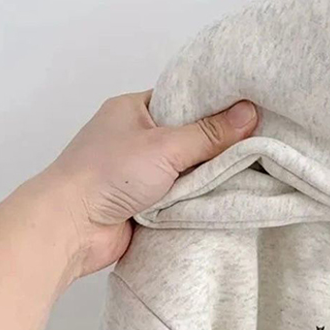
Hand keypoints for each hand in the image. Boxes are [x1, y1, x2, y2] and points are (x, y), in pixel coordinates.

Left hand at [37, 90, 257, 279]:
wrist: (72, 227)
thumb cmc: (107, 174)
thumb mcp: (164, 145)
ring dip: (208, 179)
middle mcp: (136, 139)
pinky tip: (226, 200)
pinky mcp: (146, 205)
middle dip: (217, 147)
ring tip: (250, 174)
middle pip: (190, 139)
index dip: (216, 107)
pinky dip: (197, 201)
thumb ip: (209, 134)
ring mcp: (141, 174)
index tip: (251, 112)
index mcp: (134, 110)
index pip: (183, 101)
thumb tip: (249, 113)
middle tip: (257, 147)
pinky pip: (182, 199)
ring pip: (188, 172)